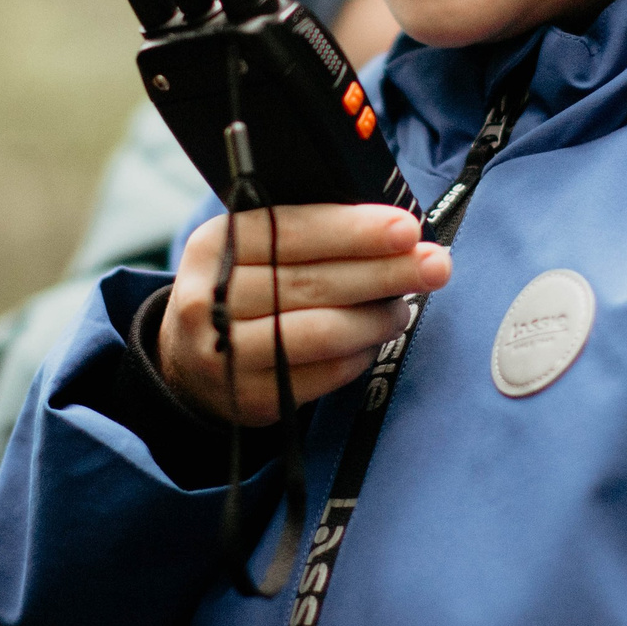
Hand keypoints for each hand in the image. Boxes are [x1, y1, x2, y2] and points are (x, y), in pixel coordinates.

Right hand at [160, 204, 450, 426]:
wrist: (190, 359)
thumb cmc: (244, 288)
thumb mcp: (254, 248)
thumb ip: (309, 233)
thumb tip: (395, 231)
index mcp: (215, 246)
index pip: (289, 230)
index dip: (352, 230)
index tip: (406, 228)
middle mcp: (211, 299)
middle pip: (311, 283)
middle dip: (384, 271)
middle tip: (436, 265)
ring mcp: (226, 353)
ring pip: (321, 332)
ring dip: (376, 318)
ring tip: (404, 308)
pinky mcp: (252, 397)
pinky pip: (323, 374)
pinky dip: (359, 356)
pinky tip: (372, 342)